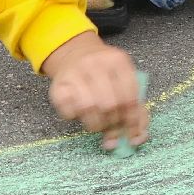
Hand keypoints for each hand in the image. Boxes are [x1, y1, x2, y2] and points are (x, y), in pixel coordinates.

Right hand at [43, 31, 149, 150]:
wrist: (75, 55)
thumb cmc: (105, 74)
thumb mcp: (124, 81)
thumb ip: (135, 109)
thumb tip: (136, 139)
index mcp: (118, 61)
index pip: (130, 96)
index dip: (132, 120)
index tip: (132, 136)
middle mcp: (96, 63)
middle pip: (110, 104)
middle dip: (113, 123)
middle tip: (112, 129)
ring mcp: (74, 72)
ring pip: (88, 107)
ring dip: (96, 124)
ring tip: (98, 124)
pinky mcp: (57, 86)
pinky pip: (68, 111)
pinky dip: (76, 118)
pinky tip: (80, 114)